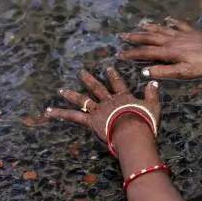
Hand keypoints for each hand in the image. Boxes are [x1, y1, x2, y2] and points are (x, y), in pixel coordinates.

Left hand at [44, 67, 160, 141]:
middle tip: (81, 72)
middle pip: (97, 88)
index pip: (118, 83)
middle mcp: (109, 101)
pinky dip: (60, 113)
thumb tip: (153, 82)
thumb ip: (152, 94)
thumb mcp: (153, 106)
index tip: (108, 68)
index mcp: (123, 98)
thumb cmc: (145, 121)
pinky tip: (48, 111)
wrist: (133, 132)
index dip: (113, 76)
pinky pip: (73, 116)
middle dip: (89, 79)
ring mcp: (98, 110)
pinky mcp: (91, 120)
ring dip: (71, 94)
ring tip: (61, 90)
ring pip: (83, 100)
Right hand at [117, 18, 201, 79]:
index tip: (119, 54)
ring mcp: (181, 34)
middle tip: (122, 35)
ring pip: (161, 29)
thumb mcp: (184, 72)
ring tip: (139, 24)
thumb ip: (164, 71)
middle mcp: (172, 40)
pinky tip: (167, 19)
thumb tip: (145, 71)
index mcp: (168, 51)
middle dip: (135, 37)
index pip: (145, 53)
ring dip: (149, 27)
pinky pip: (178, 24)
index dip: (132, 54)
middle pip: (150, 38)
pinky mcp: (191, 31)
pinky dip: (171, 21)